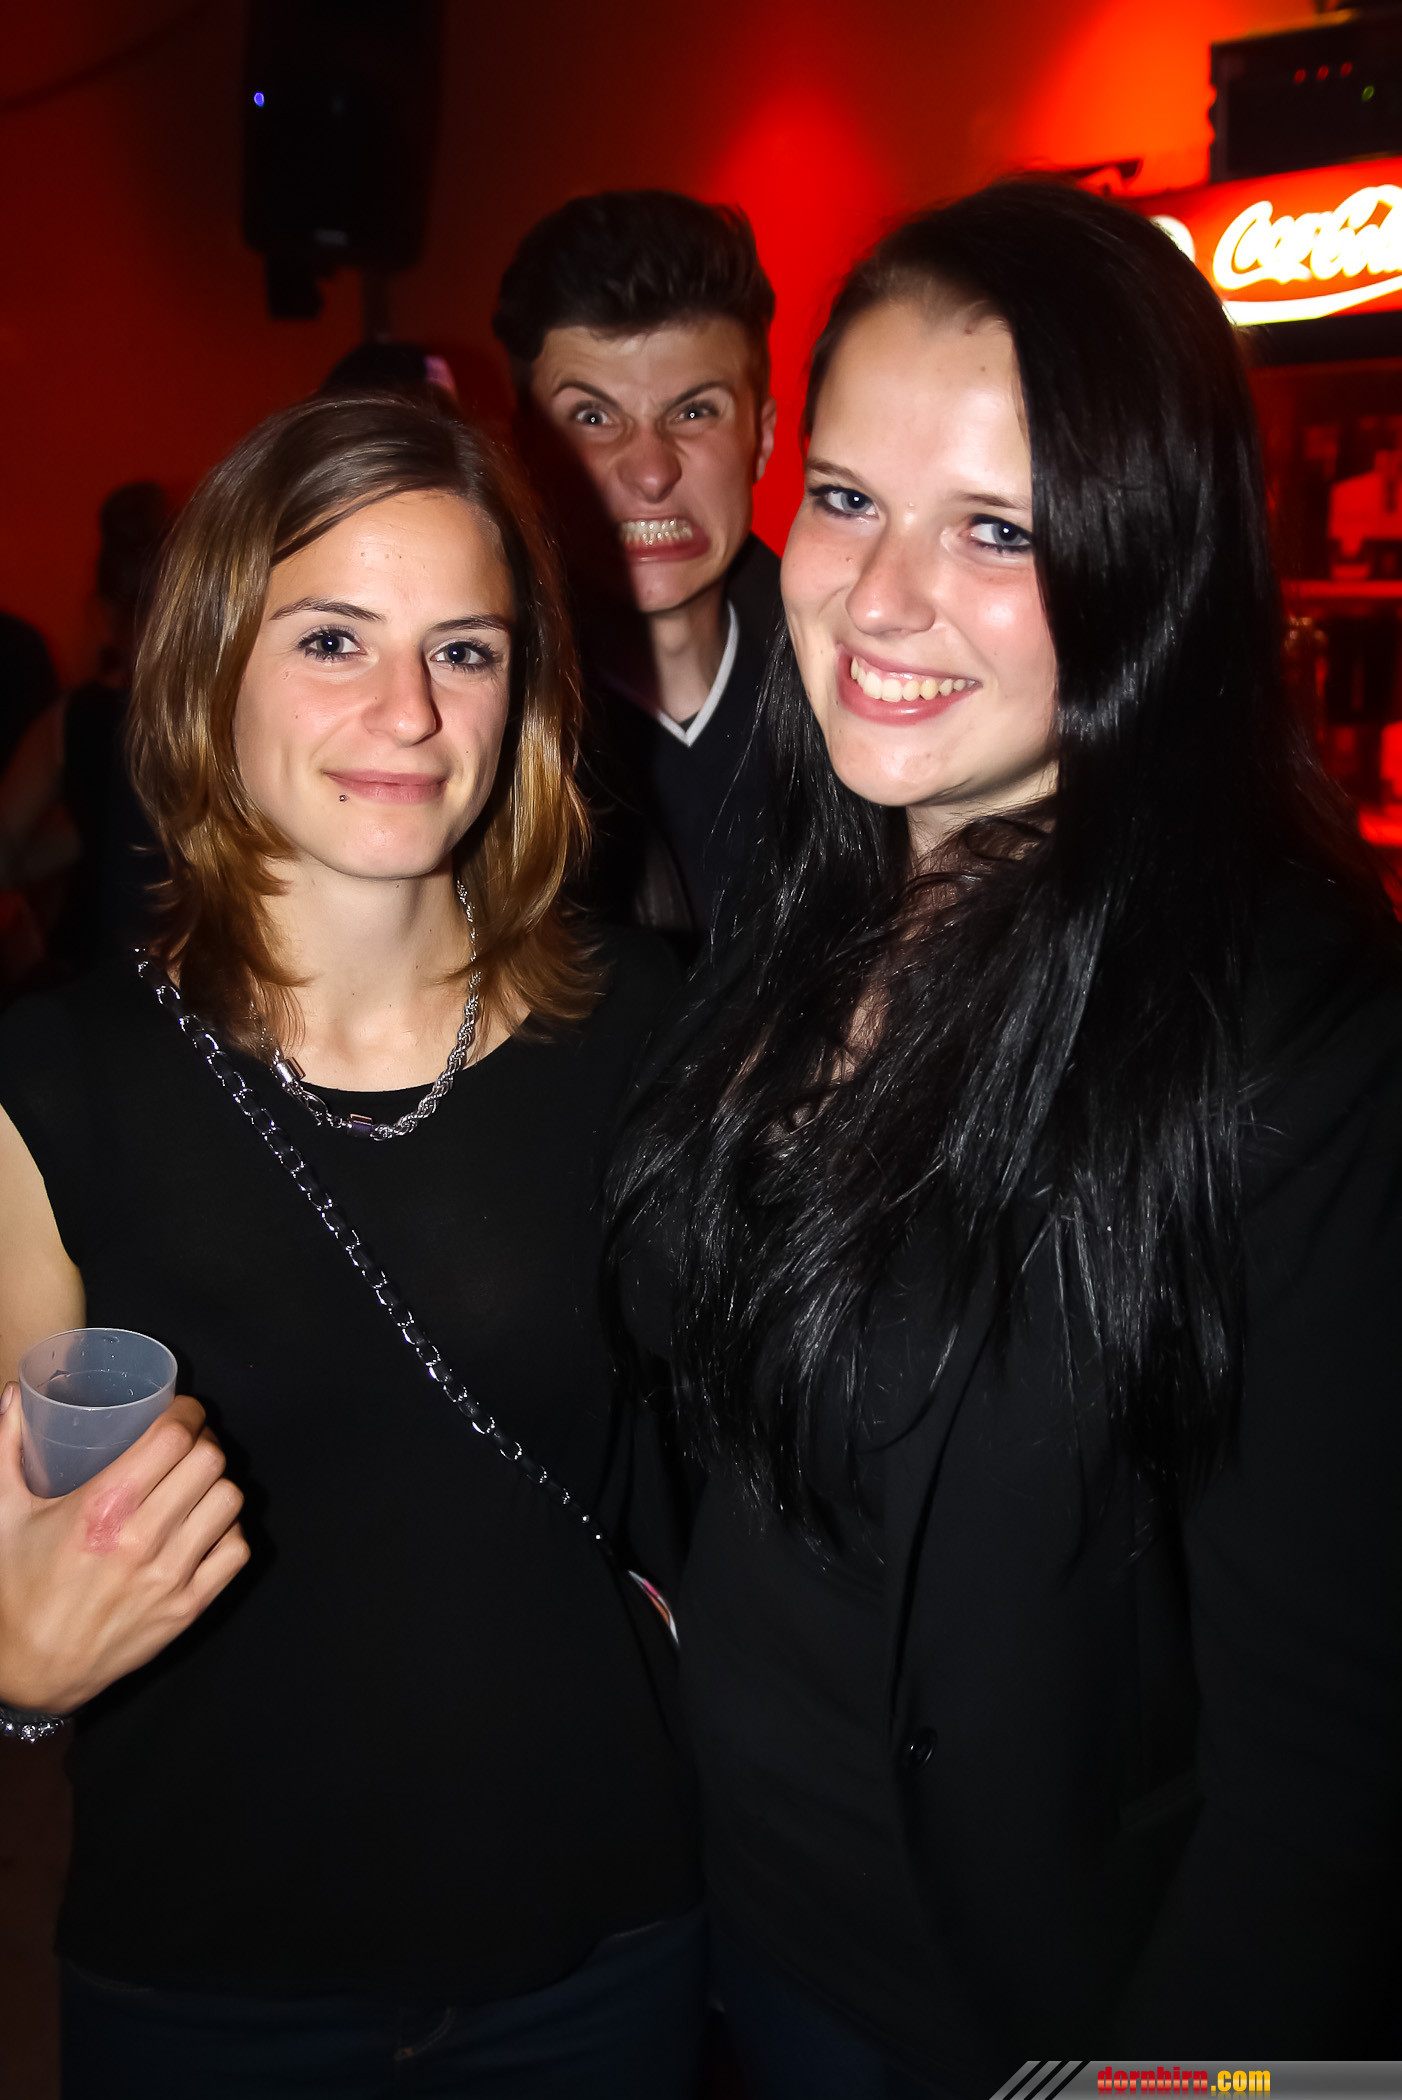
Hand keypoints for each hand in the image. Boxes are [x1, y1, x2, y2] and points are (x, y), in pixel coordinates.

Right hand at [0, 1385, 248, 1713]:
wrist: (31, 1672)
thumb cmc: (17, 1591)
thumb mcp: (4, 1515)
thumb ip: (5, 1448)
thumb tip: (13, 1395)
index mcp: (101, 1507)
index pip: (174, 1437)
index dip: (187, 1413)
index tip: (182, 1411)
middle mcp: (143, 1538)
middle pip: (210, 1461)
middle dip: (204, 1441)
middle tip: (190, 1443)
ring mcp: (171, 1575)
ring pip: (230, 1500)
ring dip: (218, 1482)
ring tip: (199, 1481)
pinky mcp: (189, 1608)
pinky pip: (237, 1550)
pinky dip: (229, 1530)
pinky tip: (207, 1524)